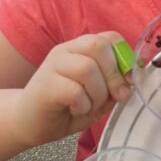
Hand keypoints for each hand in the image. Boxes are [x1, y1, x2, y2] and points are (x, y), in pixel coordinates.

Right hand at [12, 32, 132, 147]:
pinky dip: (82, 105)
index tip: (128, 82)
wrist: (28, 122)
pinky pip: (74, 90)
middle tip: (114, 97)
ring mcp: (53, 66)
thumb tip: (132, 80)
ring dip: (97, 94)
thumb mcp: (98, 96)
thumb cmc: (65, 107)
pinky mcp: (45, 85)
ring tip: (89, 106)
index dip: (125, 59)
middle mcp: (66, 51)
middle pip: (99, 46)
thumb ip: (115, 86)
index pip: (110, 37)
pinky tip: (75, 110)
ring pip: (87, 68)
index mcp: (81, 49)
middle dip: (114, 75)